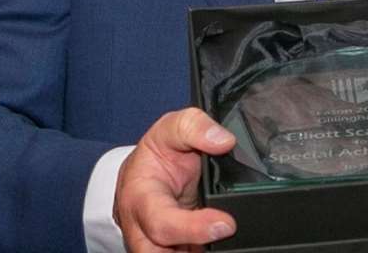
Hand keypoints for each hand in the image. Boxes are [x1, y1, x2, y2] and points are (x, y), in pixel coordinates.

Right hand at [113, 107, 237, 251]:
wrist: (147, 173)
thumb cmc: (156, 154)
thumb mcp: (171, 128)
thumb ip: (195, 127)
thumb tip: (224, 141)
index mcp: (140, 199)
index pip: (161, 223)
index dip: (193, 229)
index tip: (226, 224)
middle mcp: (143, 230)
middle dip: (190, 249)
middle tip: (227, 235)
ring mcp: (157, 245)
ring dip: (199, 250)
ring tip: (227, 240)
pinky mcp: (174, 250)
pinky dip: (205, 248)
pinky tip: (223, 241)